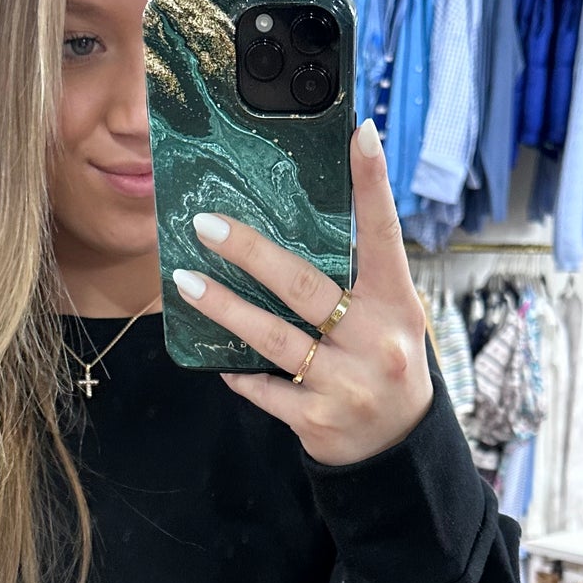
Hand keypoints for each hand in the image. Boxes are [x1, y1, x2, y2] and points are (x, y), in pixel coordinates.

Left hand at [172, 116, 433, 466]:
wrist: (397, 447)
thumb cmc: (385, 364)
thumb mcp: (391, 318)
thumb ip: (358, 280)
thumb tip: (295, 227)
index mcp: (397, 304)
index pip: (385, 235)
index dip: (374, 184)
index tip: (360, 134)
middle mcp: (374, 341)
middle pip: (305, 286)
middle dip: (251, 252)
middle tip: (207, 224)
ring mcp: (344, 382)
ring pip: (273, 337)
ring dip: (223, 307)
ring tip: (185, 281)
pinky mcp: (316, 418)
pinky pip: (264, 387)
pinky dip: (240, 372)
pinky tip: (220, 361)